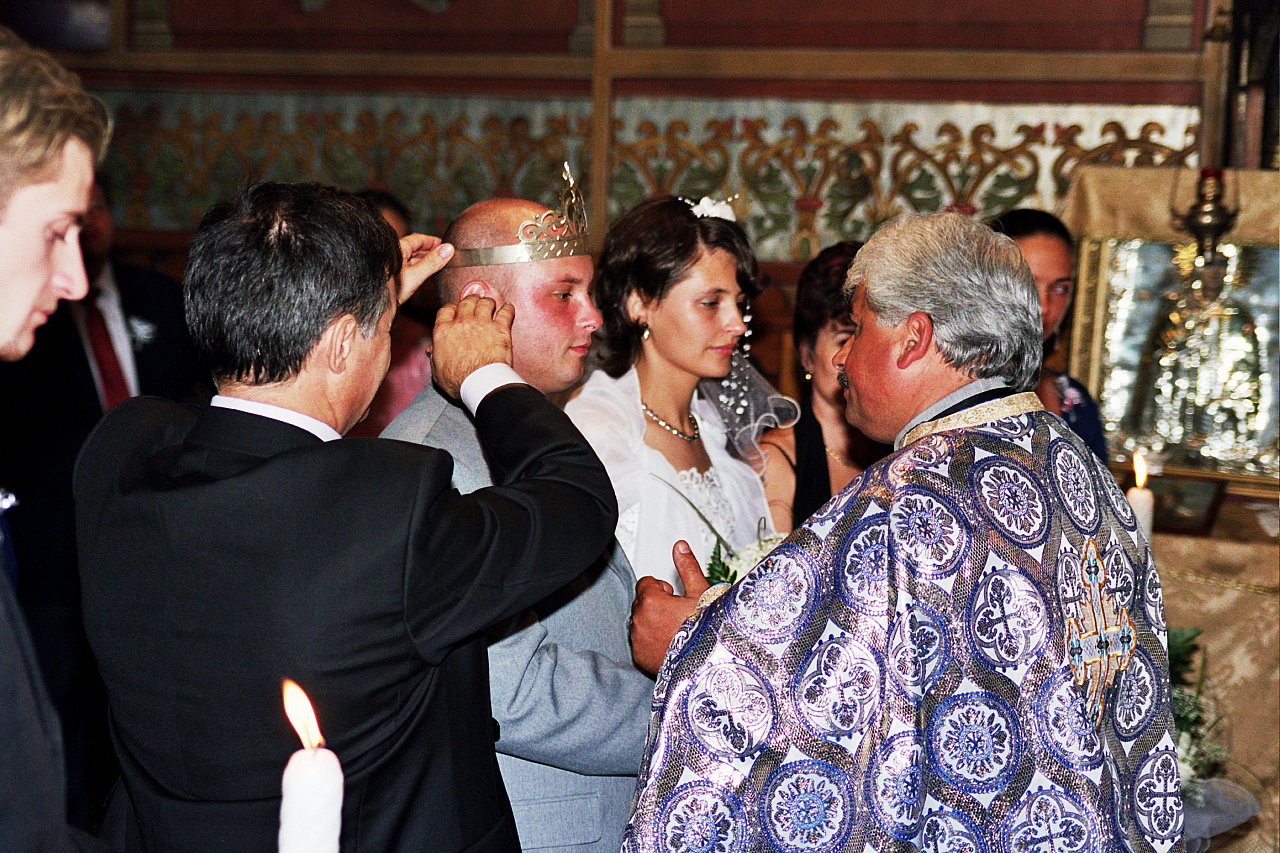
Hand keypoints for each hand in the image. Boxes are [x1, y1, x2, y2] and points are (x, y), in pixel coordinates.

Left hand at [397, 234, 453, 303]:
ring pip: (412, 258)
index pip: (418, 239)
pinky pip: (409, 267)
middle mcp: (395, 255)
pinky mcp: (394, 275)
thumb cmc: (390, 290)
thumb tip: (448, 249)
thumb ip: (432, 263)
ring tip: (438, 263)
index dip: (432, 240)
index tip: (444, 243)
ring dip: (425, 259)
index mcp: (398, 249)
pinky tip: (426, 272)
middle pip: (415, 248)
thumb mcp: (415, 276)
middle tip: (444, 253)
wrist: (376, 305)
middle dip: (430, 250)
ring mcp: (394, 265)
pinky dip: (420, 267)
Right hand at [431, 295, 514, 398]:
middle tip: (475, 302)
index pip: (446, 310)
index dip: (452, 309)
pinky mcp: (500, 329)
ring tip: (491, 304)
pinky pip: (506, 312)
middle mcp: (462, 323)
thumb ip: (434, 357)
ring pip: (485, 303)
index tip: (456, 311)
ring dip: (488, 302)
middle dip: (471, 300)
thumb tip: (431, 351)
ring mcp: (482, 324)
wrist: (481, 383)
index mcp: (444, 331)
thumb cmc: (459, 381)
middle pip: (466, 302)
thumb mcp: (437, 371)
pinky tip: (508, 308)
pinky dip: (508, 309)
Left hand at [628, 541, 709, 675]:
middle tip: (679, 615)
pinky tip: (670, 644)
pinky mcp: (639, 657)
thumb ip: (687, 567)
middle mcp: (639, 620)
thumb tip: (680, 547)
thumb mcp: (701, 593)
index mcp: (651, 601)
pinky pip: (639, 641)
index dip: (662, 588)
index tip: (675, 598)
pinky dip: (650, 641)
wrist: (709, 663)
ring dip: (652, 622)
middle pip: (642, 602)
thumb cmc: (707, 630)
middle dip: (657, 605)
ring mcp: (638, 640)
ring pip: (640, 622)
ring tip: (676, 630)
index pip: (646, 583)